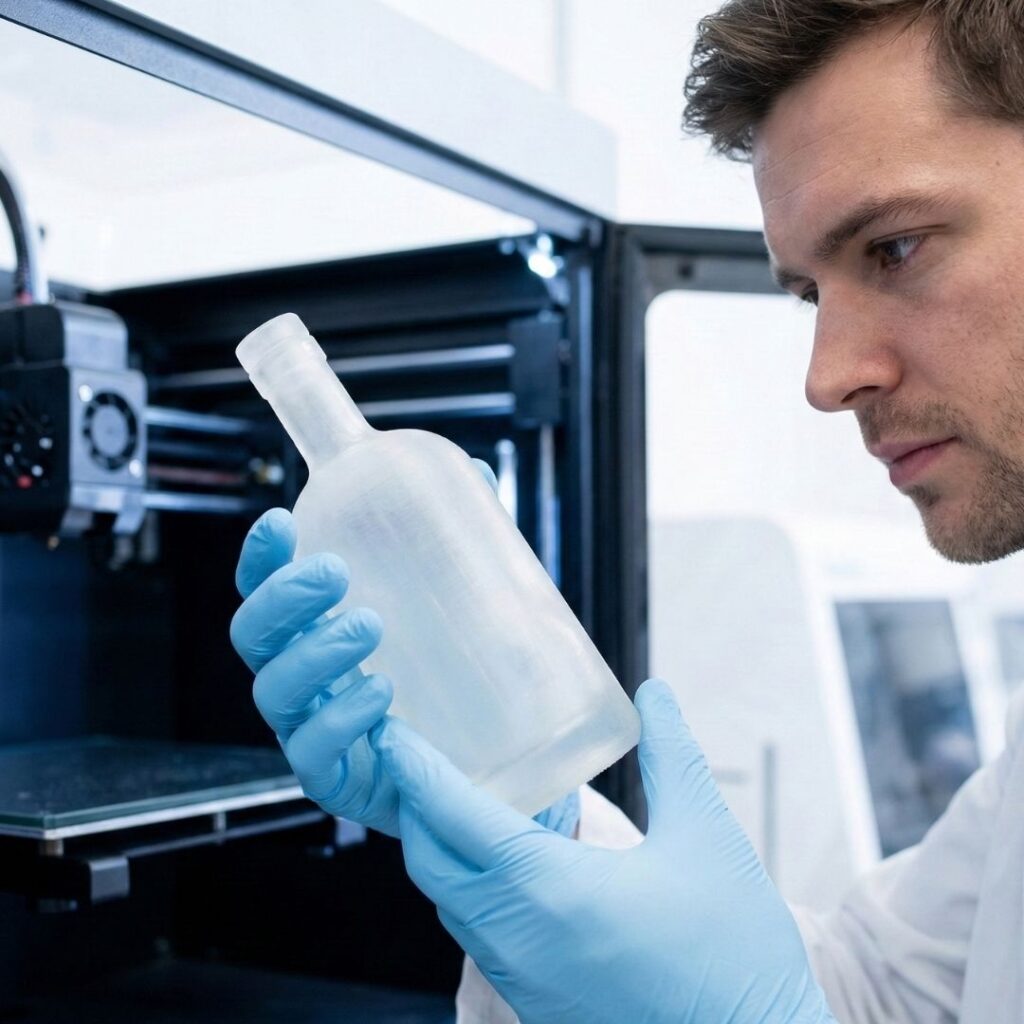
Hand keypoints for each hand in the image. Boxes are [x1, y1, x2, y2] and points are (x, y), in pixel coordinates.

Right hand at [229, 458, 578, 838]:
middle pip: (255, 635)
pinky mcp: (336, 776)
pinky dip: (340, 719)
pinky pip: (313, 752)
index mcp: (315, 626)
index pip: (265, 586)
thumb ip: (455, 539)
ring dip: (315, 652)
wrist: (482, 761)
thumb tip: (475, 471)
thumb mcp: (454, 598)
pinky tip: (380, 695)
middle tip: (334, 572)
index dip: (260, 556)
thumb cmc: (449, 669)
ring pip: (276, 690)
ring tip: (369, 626)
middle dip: (284, 597)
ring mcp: (312, 727)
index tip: (279, 521)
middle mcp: (302, 674)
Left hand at [373, 679, 834, 1023]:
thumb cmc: (734, 952)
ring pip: (448, 903)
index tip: (394, 733)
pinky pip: (476, 935)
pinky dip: (467, 888)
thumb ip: (673, 754)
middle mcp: (517, 938)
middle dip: (413, 806)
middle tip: (416, 758)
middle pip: (430, 862)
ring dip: (439, 849)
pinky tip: (502, 863)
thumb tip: (656, 693)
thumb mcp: (707, 835)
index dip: (417, 769)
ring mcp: (521, 979)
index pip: (454, 817)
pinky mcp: (536, 1005)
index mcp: (550, 889)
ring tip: (455, 800)